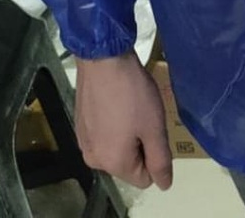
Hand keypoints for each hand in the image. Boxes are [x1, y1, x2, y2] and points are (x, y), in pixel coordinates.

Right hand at [74, 49, 173, 190]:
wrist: (103, 59)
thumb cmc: (132, 93)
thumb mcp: (154, 127)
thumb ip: (160, 160)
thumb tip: (164, 185)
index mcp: (113, 163)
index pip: (144, 179)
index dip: (156, 156)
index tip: (155, 129)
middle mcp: (93, 159)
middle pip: (129, 164)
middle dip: (141, 144)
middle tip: (145, 116)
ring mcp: (83, 141)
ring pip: (116, 148)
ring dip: (128, 133)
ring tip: (132, 106)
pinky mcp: (80, 124)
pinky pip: (104, 134)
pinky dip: (114, 123)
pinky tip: (118, 102)